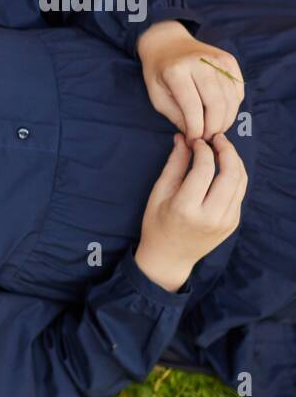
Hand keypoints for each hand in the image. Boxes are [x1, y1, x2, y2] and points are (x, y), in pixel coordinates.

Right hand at [135, 133, 246, 291]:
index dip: (203, 150)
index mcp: (186, 208)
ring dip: (235, 161)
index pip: (204, 169)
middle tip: (218, 138)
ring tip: (223, 149)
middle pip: (230, 174)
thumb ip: (174, 165)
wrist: (169, 258)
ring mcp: (225, 221)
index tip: (196, 141)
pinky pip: (239, 193)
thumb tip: (182, 139)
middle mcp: (210, 216)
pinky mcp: (233, 223)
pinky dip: (235, 176)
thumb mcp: (158, 194)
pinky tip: (224, 168)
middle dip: (227, 151)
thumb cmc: (156, 225)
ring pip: (241, 182)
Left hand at [137, 20, 243, 140]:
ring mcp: (218, 59)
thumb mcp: (157, 96)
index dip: (196, 128)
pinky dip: (233, 106)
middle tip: (207, 138)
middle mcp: (200, 62)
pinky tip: (221, 114)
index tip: (194, 141)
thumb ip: (176, 116)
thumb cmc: (159, 73)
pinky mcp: (230, 60)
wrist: (168, 43)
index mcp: (176, 71)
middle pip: (217, 103)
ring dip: (226, 119)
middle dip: (214, 127)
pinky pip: (238, 90)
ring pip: (231, 98)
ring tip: (214, 130)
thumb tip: (195, 137)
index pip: (192, 106)